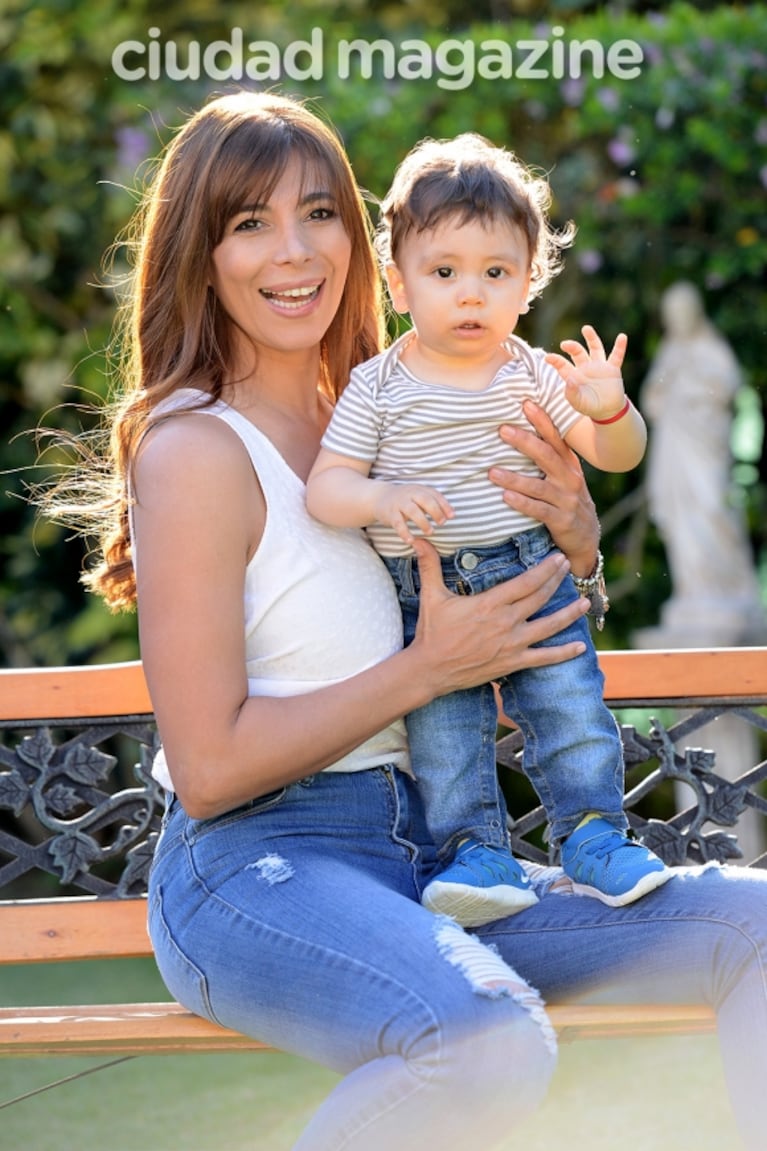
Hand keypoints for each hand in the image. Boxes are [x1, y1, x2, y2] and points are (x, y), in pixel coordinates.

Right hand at [374, 482, 453, 545]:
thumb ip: (434, 504)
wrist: (380, 497)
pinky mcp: (390, 513)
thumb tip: (451, 515)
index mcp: (419, 489)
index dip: (445, 505)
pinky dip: (404, 532)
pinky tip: (410, 540)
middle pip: (425, 500)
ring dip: (423, 522)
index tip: (452, 516)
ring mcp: (399, 503)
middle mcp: (410, 494)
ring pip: (412, 511)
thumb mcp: (419, 497)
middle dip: (435, 511)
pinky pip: (398, 523)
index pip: (435, 495)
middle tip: (442, 523)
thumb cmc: (405, 500)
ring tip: (430, 532)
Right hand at [409, 538, 588, 695]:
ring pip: (549, 626)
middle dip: (557, 580)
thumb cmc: (432, 632)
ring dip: (569, 613)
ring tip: (585, 601)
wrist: (430, 669)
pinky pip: (544, 658)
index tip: (558, 558)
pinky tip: (580, 646)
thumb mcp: (431, 596)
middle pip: (540, 597)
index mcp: (490, 604)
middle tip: (570, 565)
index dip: (545, 569)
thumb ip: (429, 565)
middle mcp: (506, 622)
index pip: (526, 582)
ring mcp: (512, 644)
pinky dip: (564, 652)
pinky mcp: (513, 662)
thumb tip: (418, 538)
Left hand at [489, 401, 599, 577]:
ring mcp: (567, 500)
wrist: (586, 537)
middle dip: (524, 442)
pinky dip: (522, 503)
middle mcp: (570, 479)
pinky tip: (506, 497)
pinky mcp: (561, 520)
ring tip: (492, 472)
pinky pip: (539, 510)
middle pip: (546, 456)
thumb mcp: (564, 477)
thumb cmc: (566, 500)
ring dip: (514, 478)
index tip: (526, 403)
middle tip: (502, 430)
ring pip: (538, 486)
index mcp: (569, 465)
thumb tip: (518, 433)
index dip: (542, 420)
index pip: (555, 438)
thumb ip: (548, 458)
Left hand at [544, 325, 627, 420]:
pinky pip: (616, 356)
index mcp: (573, 375)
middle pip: (577, 353)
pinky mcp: (612, 369)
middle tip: (565, 344)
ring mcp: (599, 366)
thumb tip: (570, 380)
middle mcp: (585, 368)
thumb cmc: (589, 406)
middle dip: (571, 347)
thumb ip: (571, 393)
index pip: (562, 365)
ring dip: (591, 338)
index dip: (555, 361)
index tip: (547, 358)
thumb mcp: (578, 402)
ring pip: (595, 348)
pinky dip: (620, 347)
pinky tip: (622, 337)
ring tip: (586, 328)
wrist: (608, 411)